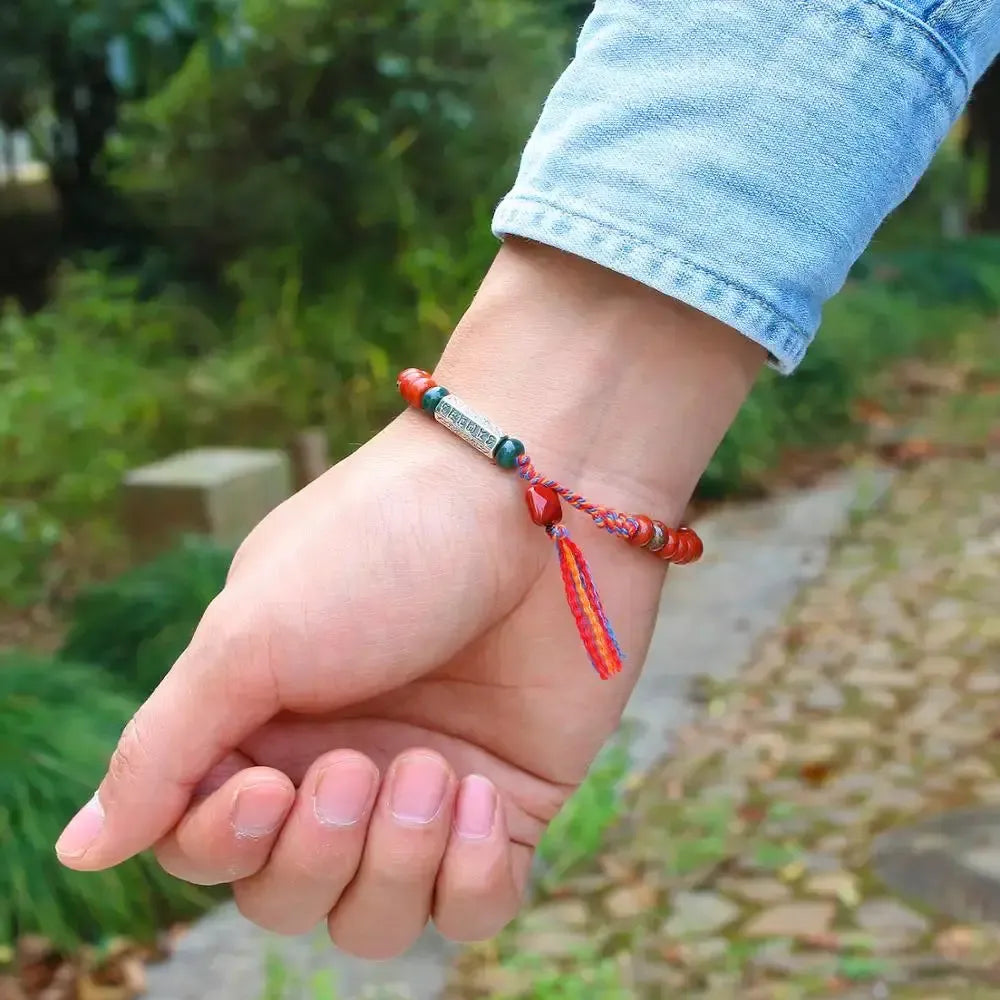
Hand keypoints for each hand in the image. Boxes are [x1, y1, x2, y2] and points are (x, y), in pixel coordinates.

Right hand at [55, 240, 762, 956]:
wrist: (531, 497)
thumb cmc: (379, 548)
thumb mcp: (248, 638)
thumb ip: (161, 751)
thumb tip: (82, 848)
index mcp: (261, 723)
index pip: (206, 848)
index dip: (226, 845)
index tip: (266, 782)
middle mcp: (338, 763)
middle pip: (289, 896)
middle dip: (318, 853)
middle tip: (359, 766)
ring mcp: (424, 787)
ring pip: (377, 918)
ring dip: (396, 866)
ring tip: (432, 768)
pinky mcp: (507, 798)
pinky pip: (474, 907)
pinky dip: (473, 878)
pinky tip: (481, 796)